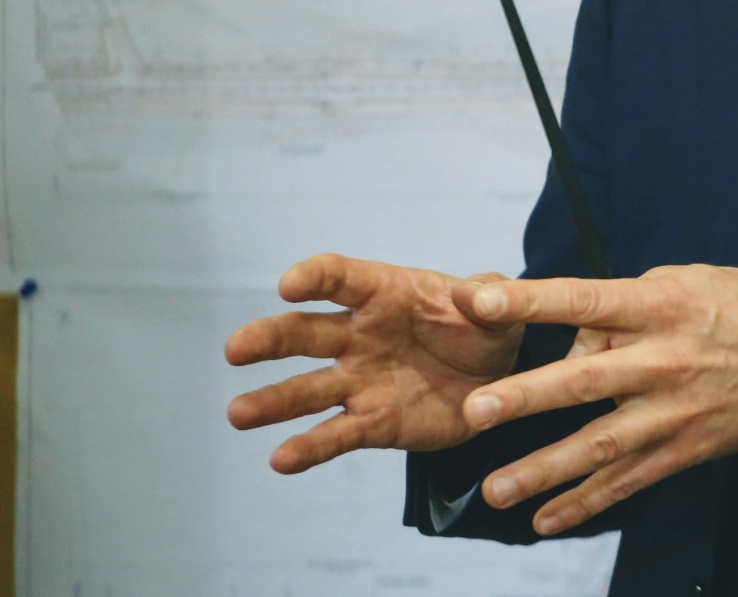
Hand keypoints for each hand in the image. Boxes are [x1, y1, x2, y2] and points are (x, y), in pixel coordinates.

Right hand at [224, 253, 523, 472]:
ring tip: (238, 413)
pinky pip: (336, 435)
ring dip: (273, 401)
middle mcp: (361, 335)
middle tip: (236, 348)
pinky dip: (308, 448)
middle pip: (306, 333)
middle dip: (269, 338)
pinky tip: (280, 460)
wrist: (501, 382)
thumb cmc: (489, 328)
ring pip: (308, 389)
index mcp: (387, 293)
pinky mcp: (372, 423)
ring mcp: (361, 381)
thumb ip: (492, 295)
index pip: (342, 278)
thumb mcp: (501, 307)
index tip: (289, 285)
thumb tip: (476, 293)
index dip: (315, 277)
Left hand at [457, 264, 737, 535]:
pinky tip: (546, 518)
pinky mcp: (684, 449)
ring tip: (496, 488)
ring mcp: (672, 411)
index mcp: (659, 306)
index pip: (586, 300)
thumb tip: (574, 342)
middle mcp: (662, 360)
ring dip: (545, 468)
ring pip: (601, 444)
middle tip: (475, 412)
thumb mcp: (684, 281)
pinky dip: (587, 503)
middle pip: (585, 381)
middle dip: (526, 397)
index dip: (532, 302)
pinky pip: (629, 481)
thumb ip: (623, 306)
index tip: (482, 302)